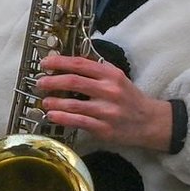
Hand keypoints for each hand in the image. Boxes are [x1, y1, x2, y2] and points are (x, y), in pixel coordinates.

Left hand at [32, 52, 172, 151]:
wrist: (150, 122)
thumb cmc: (130, 98)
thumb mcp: (118, 78)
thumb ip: (97, 70)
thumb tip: (69, 63)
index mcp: (111, 75)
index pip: (80, 64)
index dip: (59, 62)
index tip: (45, 62)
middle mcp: (109, 91)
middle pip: (74, 82)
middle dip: (52, 81)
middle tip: (40, 82)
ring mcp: (107, 111)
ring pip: (73, 104)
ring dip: (54, 101)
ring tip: (44, 101)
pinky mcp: (104, 128)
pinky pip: (78, 122)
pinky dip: (62, 118)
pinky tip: (52, 115)